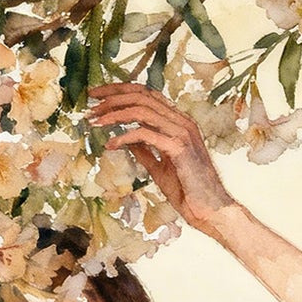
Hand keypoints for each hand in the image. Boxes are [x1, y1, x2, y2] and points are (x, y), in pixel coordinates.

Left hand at [85, 83, 236, 234]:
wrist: (211, 210)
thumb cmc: (188, 191)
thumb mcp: (159, 167)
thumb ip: (145, 151)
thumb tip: (126, 140)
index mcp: (178, 122)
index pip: (147, 95)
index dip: (121, 91)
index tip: (98, 97)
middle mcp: (182, 121)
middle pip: (142, 95)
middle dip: (113, 96)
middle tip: (90, 104)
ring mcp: (182, 132)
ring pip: (142, 109)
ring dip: (114, 113)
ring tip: (94, 122)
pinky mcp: (179, 147)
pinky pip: (145, 134)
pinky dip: (124, 137)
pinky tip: (111, 145)